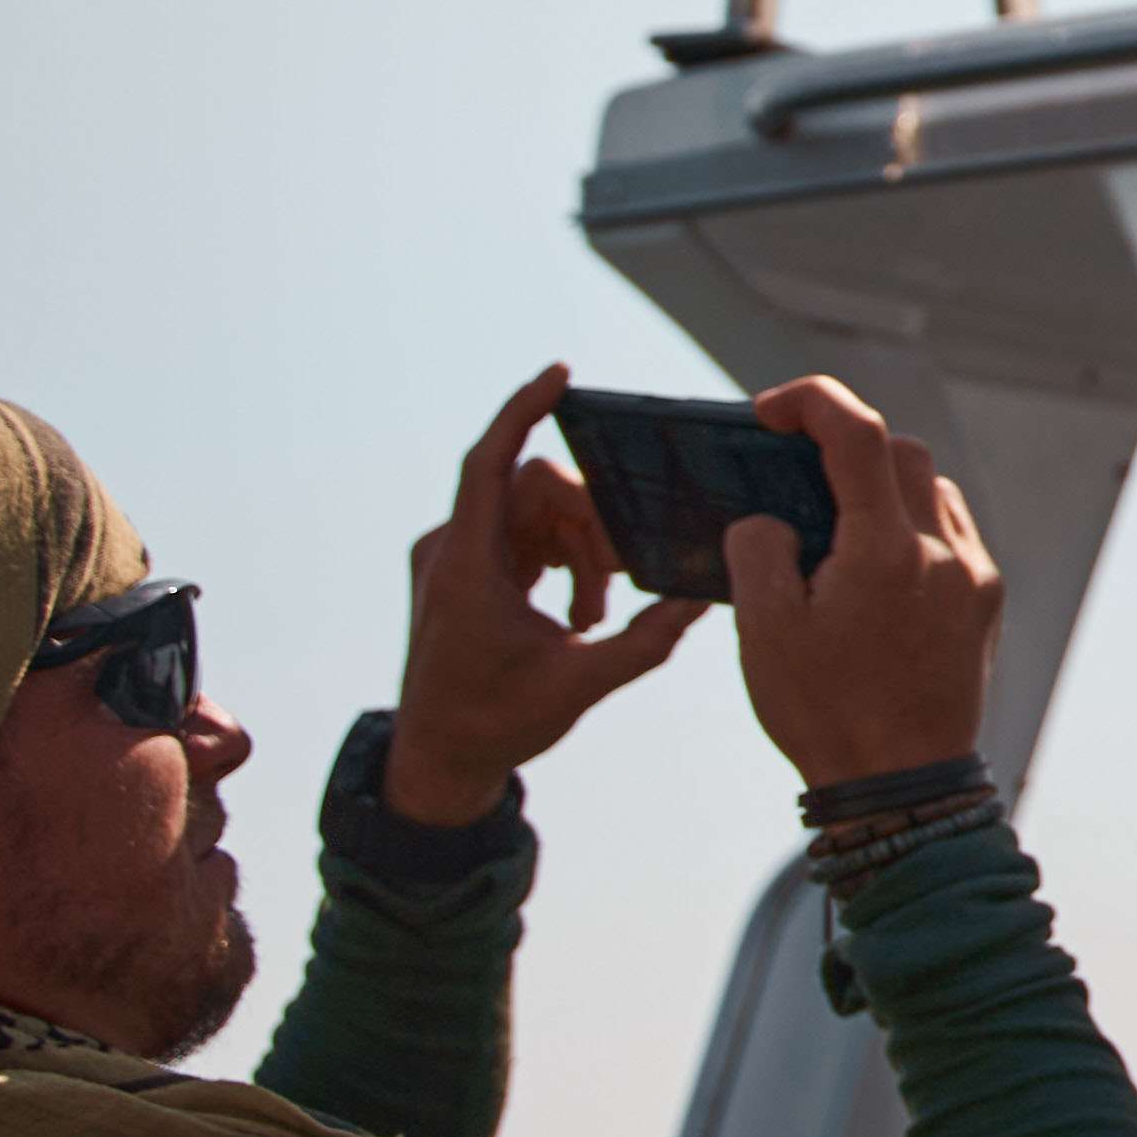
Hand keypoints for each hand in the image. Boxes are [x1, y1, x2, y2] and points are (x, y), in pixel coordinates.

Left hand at [385, 368, 712, 825]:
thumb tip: (700, 599)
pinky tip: (577, 612)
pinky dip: (557, 560)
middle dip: (590, 527)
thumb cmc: (496, 726)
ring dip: (578, 551)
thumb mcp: (580, 687)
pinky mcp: (458, 569)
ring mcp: (450, 557)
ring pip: (532, 515)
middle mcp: (450, 550)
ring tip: (595, 614)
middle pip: (534, 493)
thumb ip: (644, 641)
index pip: (491, 465)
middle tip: (623, 578)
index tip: (561, 375)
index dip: (523, 412)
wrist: (436, 762)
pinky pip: (518, 535)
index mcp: (469, 570)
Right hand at [725, 377, 1000, 793]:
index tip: (770, 410)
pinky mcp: (987, 604)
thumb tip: (773, 517)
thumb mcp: (764, 631)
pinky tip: (873, 567)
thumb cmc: (827, 713)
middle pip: (902, 453)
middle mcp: (944, 553)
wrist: (902, 788)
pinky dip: (911, 528)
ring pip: (933, 491)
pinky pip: (952, 535)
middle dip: (846, 445)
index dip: (811, 400)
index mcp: (886, 552)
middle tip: (794, 469)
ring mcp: (974, 578)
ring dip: (884, 489)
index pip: (857, 434)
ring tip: (832, 526)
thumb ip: (758, 549)